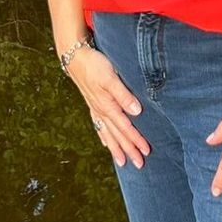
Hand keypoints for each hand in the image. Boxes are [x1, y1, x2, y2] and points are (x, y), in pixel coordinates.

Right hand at [68, 47, 149, 168]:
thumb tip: (136, 112)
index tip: (146, 152)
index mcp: (108, 106)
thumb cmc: (94, 65)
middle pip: (117, 135)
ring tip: (122, 162)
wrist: (75, 57)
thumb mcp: (110, 78)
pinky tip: (106, 144)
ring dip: (116, 148)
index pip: (126, 128)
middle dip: (128, 150)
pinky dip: (103, 137)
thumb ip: (123, 95)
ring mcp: (96, 109)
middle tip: (139, 164)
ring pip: (108, 133)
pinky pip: (99, 126)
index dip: (136, 140)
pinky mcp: (92, 104)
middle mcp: (101, 111)